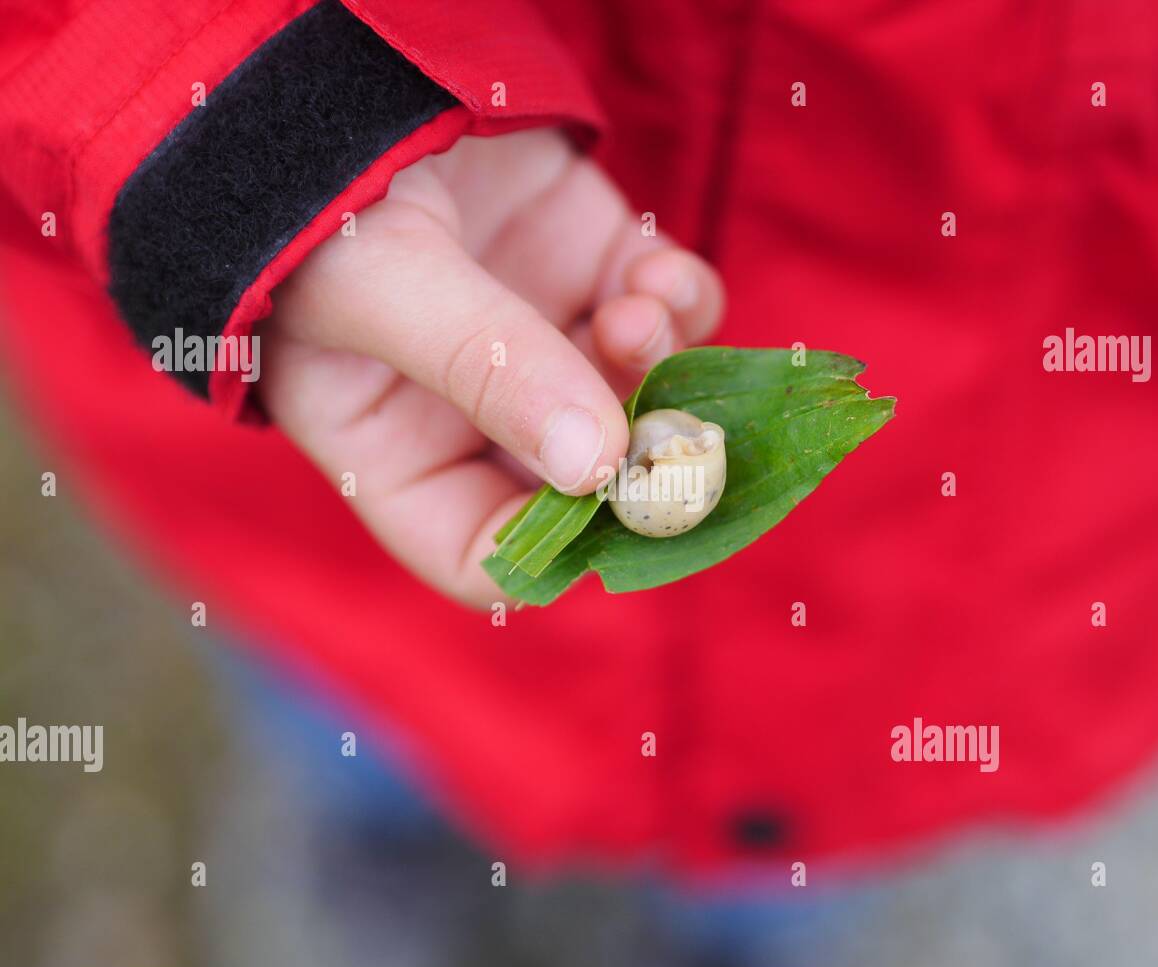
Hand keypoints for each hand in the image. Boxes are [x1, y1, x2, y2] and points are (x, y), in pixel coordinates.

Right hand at [260, 129, 724, 607]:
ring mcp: (545, 351)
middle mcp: (478, 421)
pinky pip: (668, 322)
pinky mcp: (593, 277)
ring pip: (643, 406)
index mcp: (398, 455)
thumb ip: (490, 369)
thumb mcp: (384, 283)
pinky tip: (649, 268)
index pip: (485, 555)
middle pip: (587, 493)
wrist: (345, 65)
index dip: (556, 550)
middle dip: (640, 460)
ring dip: (661, 372)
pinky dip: (681, 304)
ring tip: (634, 312)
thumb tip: (601, 465)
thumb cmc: (320, 193)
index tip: (612, 499)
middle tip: (676, 429)